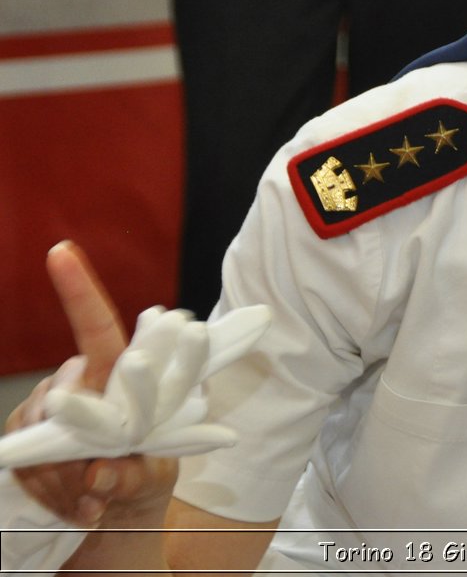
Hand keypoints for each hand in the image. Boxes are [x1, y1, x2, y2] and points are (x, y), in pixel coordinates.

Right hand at [6, 243, 175, 526]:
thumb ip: (132, 475)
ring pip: (43, 437)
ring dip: (70, 475)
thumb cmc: (143, 472)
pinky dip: (57, 492)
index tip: (61, 251)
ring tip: (99, 491)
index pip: (97, 327)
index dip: (79, 289)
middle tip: (101, 475)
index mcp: (115, 374)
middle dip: (83, 441)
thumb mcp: (152, 475)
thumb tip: (98, 476)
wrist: (118, 508)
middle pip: (61, 394)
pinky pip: (29, 466)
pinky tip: (82, 503)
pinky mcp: (21, 439)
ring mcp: (43, 411)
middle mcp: (75, 382)